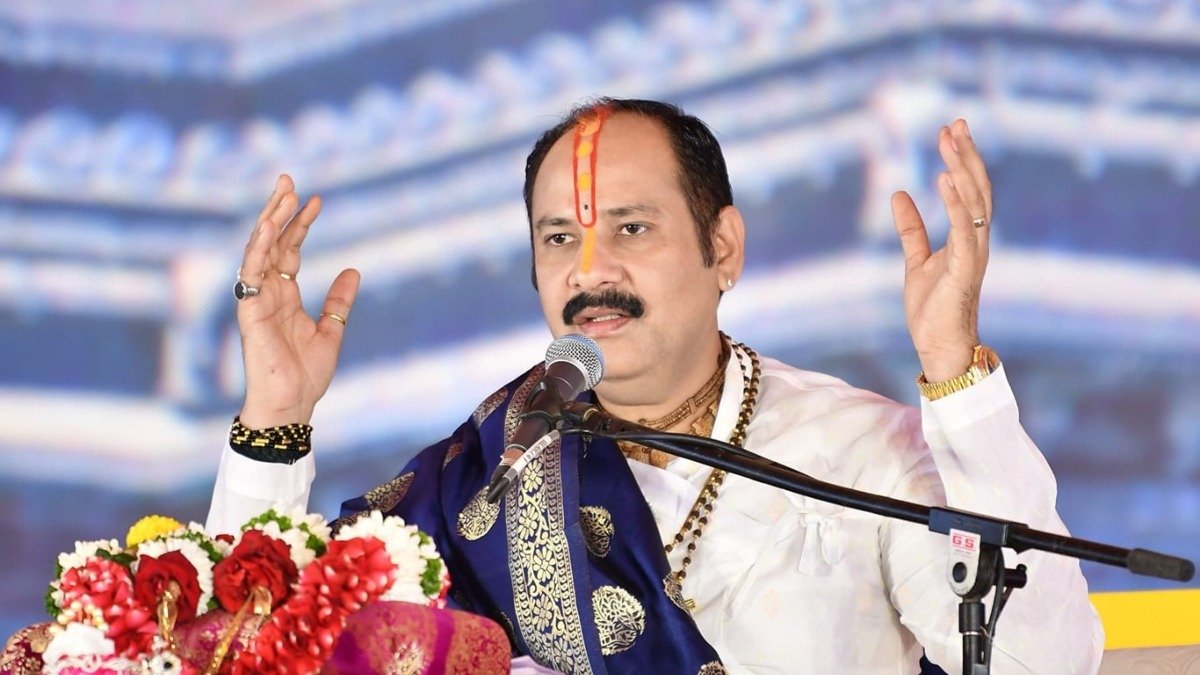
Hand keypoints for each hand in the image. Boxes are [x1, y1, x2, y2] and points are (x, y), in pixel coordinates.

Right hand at [235, 175, 360, 427]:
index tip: (316, 199)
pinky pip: (251, 274)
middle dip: (278, 210)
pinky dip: (259, 249)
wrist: (293, 404)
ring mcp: (257, 300)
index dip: (301, 224)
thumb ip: (338, 302)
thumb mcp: (331, 332)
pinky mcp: (250, 312)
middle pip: (271, 243)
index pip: (289, 250)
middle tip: (289, 179)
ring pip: (259, 251)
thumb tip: (353, 271)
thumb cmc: (306, 376)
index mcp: (285, 296)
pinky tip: (269, 226)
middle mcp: (268, 293)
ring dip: (269, 220)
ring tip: (283, 192)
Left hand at [891, 119, 991, 381]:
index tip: (952, 129)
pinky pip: (963, 228)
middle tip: (955, 123)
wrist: (938, 344)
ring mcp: (974, 252)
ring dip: (962, 169)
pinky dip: (955, 202)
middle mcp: (977, 239)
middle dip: (966, 154)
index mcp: (967, 236)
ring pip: (973, 201)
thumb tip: (899, 194)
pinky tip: (945, 179)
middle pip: (976, 187)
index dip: (963, 158)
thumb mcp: (915, 259)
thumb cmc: (932, 307)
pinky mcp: (965, 266)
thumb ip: (911, 227)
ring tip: (949, 141)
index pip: (969, 189)